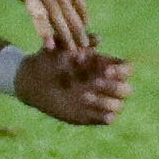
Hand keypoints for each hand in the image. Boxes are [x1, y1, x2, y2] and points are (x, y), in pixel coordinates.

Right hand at [0, 0, 88, 49]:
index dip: (82, 12)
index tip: (88, 26)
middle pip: (70, 10)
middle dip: (79, 30)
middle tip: (86, 48)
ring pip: (57, 15)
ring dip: (66, 35)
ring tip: (73, 52)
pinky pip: (37, 14)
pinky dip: (44, 30)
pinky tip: (48, 43)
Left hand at [15, 46, 132, 124]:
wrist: (32, 81)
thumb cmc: (48, 60)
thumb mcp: (61, 48)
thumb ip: (79, 43)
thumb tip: (98, 39)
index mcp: (103, 66)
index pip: (126, 69)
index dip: (123, 70)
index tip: (108, 69)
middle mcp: (105, 84)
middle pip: (127, 89)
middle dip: (115, 87)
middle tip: (96, 82)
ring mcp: (99, 101)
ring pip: (119, 105)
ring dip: (107, 102)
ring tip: (83, 96)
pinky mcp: (91, 115)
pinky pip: (108, 119)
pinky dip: (105, 116)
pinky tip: (89, 109)